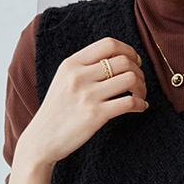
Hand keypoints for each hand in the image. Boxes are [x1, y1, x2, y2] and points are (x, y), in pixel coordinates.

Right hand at [17, 37, 147, 167]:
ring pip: (130, 79)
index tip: (135, 62)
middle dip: (138, 71)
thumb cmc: (57, 110)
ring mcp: (87, 95)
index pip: (108, 44)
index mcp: (72, 64)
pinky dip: (141, 104)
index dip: (129, 50)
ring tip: (139, 95)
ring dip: (142, 87)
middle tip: (139, 83)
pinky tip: (140, 108)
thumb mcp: (64, 80)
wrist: (42, 139)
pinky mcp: (95, 115)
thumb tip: (120, 59)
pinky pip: (129, 102)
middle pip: (124, 61)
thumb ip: (85, 67)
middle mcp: (79, 76)